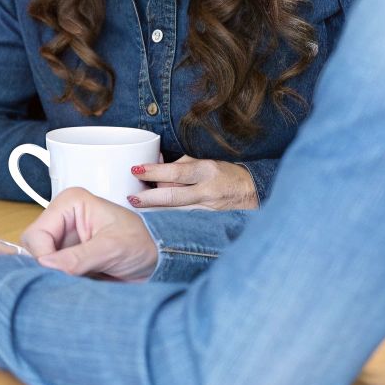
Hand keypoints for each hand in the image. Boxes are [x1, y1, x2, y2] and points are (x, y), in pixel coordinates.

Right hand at [20, 187, 157, 281]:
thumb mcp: (113, 248)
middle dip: (51, 268)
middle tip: (73, 279)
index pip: (36, 234)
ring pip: (42, 265)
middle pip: (34, 249)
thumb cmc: (145, 243)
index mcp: (70, 204)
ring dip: (58, 277)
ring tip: (84, 280)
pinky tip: (83, 284)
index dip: (44, 257)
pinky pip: (53, 274)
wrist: (163, 261)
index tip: (59, 273)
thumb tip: (47, 264)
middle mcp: (63, 220)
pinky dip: (63, 283)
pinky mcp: (69, 259)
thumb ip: (80, 257)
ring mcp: (65, 241)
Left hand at [131, 156, 257, 209]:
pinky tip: (154, 217)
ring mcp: (207, 210)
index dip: (154, 172)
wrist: (254, 194)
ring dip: (155, 209)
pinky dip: (167, 217)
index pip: (176, 172)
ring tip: (137, 205)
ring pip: (175, 212)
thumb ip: (180, 164)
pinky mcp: (207, 223)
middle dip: (148, 198)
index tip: (135, 170)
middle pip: (172, 197)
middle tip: (130, 198)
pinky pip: (182, 220)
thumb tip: (156, 164)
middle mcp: (206, 192)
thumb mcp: (206, 161)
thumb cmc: (226, 174)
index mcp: (206, 171)